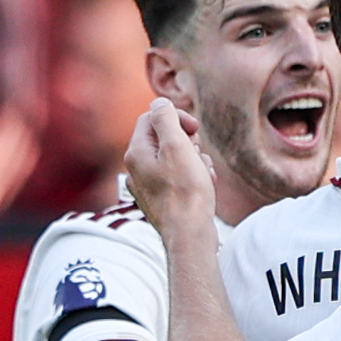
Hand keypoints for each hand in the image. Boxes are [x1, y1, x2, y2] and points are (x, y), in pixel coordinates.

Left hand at [123, 100, 214, 237]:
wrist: (189, 237)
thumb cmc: (186, 193)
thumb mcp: (177, 147)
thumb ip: (166, 119)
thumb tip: (159, 102)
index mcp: (136, 153)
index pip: (151, 118)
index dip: (176, 118)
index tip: (195, 129)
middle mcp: (136, 169)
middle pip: (162, 138)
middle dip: (186, 142)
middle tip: (199, 154)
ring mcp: (147, 187)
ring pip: (172, 159)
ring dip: (192, 160)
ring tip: (204, 175)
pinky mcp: (160, 201)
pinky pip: (175, 179)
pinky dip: (190, 178)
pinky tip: (202, 188)